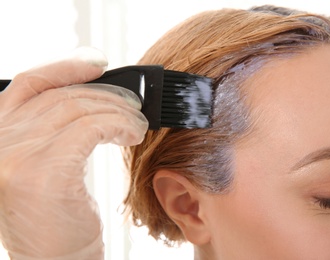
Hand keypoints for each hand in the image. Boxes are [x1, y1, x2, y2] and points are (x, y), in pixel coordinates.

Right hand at [0, 47, 147, 258]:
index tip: (98, 63)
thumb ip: (55, 130)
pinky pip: (92, 128)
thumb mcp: (47, 165)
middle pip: (61, 96)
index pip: (29, 84)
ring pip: (80, 109)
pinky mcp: (44, 171)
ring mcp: (16, 156)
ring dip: (119, 111)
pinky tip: (134, 134)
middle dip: (106, 96)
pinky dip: (119, 125)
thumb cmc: (55, 218)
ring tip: (138, 124)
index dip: (65, 67)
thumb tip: (92, 96)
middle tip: (135, 105)